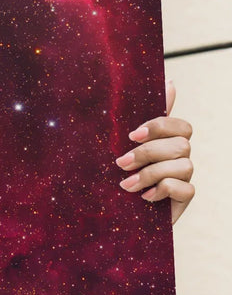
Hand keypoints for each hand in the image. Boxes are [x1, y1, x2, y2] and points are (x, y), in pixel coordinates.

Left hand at [116, 80, 194, 224]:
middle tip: (121, 164)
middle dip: (148, 153)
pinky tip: (145, 197)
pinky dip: (163, 190)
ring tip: (126, 185)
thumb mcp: (117, 143)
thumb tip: (168, 80)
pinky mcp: (184, 198)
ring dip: (151, 174)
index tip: (132, 134)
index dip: (160, 126)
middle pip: (181, 144)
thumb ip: (137, 115)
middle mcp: (178, 156)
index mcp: (164, 140)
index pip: (180, 125)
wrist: (109, 213)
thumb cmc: (111, 173)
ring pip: (184, 164)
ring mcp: (183, 176)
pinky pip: (186, 188)